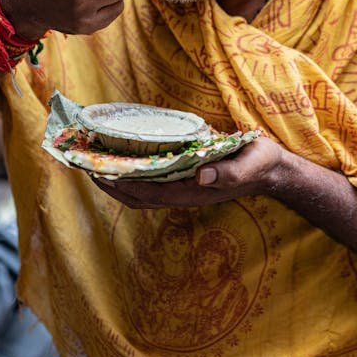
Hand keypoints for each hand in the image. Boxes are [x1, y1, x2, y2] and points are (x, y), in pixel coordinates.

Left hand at [92, 136, 285, 208]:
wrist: (271, 169)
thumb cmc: (259, 164)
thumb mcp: (249, 164)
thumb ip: (228, 172)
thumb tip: (201, 174)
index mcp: (193, 191)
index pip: (149, 193)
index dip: (123, 185)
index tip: (100, 173)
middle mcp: (182, 193)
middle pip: (137, 196)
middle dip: (111, 184)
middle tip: (86, 165)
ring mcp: (182, 188)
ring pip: (141, 192)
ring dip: (117, 181)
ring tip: (97, 164)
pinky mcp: (184, 179)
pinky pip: (151, 182)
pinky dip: (132, 175)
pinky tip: (124, 160)